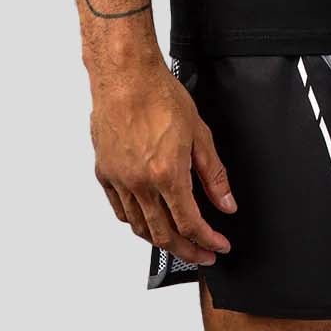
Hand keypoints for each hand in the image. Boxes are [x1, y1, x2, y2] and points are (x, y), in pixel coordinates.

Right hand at [90, 55, 237, 265]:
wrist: (126, 76)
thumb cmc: (160, 95)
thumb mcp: (199, 133)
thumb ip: (214, 174)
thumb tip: (226, 203)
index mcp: (167, 174)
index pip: (191, 223)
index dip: (208, 240)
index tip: (219, 245)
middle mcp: (140, 184)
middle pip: (164, 235)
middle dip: (188, 251)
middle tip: (203, 254)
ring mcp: (119, 181)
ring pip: (139, 228)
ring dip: (161, 241)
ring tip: (178, 242)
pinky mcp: (104, 173)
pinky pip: (120, 210)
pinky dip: (135, 222)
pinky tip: (146, 220)